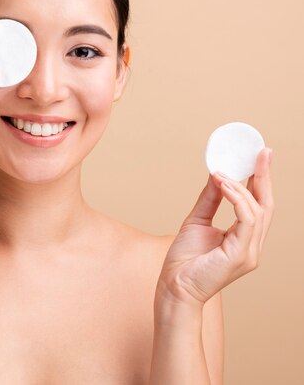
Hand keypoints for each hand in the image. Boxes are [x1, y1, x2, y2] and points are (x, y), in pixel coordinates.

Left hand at [156, 147, 274, 307]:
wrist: (174, 286)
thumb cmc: (184, 260)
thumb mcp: (197, 220)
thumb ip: (210, 199)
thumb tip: (219, 175)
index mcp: (244, 238)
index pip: (259, 205)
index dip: (261, 181)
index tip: (261, 157)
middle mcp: (252, 245)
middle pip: (266, 205)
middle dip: (264, 177)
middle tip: (262, 153)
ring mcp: (249, 252)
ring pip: (257, 210)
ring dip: (242, 187)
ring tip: (223, 173)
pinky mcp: (241, 255)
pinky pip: (246, 220)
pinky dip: (237, 199)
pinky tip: (224, 186)